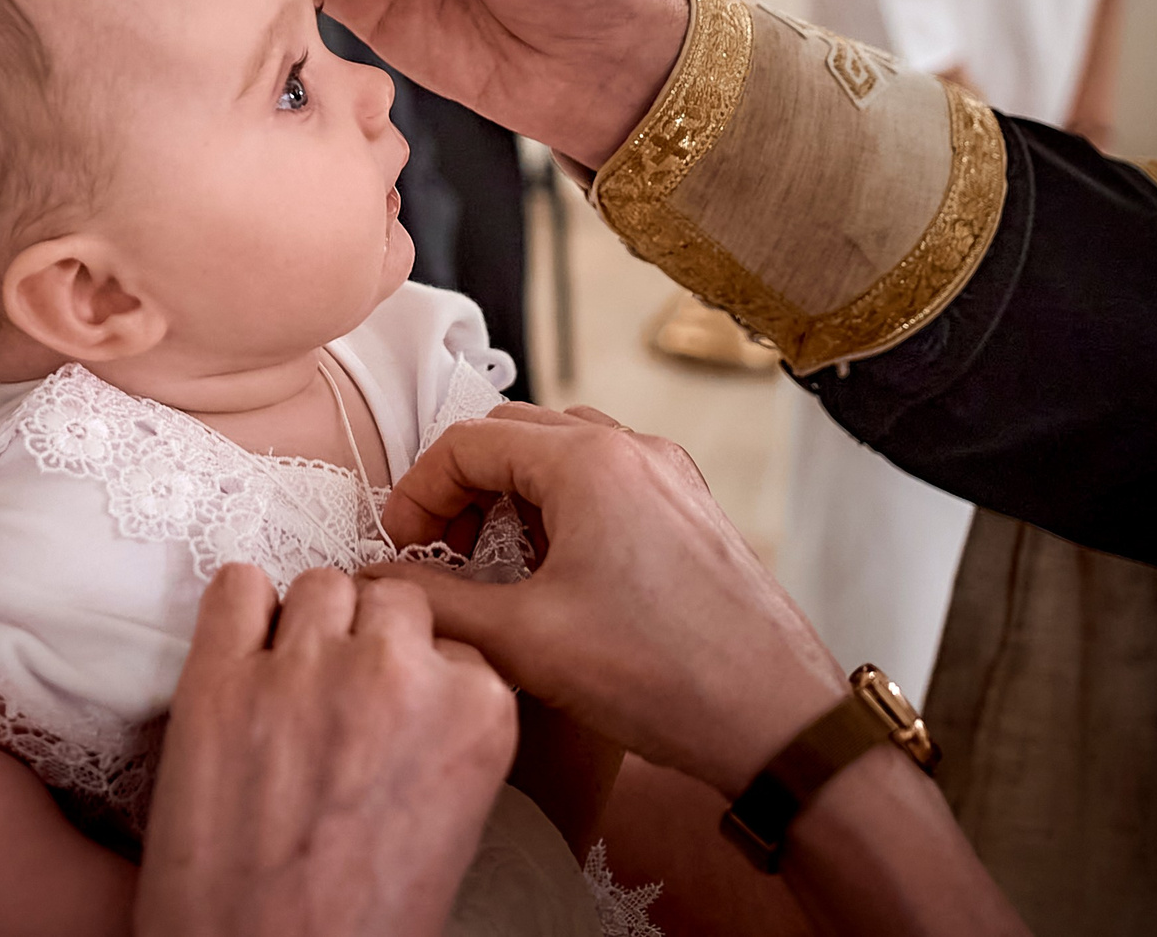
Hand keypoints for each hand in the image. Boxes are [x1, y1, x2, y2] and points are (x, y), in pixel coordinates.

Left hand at [136, 565, 516, 936]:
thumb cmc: (358, 926)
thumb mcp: (449, 825)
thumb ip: (442, 735)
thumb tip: (414, 693)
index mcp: (475, 714)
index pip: (454, 643)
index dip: (418, 674)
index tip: (394, 704)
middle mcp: (397, 674)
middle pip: (391, 603)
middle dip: (368, 642)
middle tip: (339, 696)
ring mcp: (304, 669)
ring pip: (320, 585)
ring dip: (308, 624)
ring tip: (289, 682)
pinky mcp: (219, 678)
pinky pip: (235, 587)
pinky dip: (238, 609)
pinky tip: (240, 650)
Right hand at [369, 405, 838, 793]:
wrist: (775, 720)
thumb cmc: (667, 676)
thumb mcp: (525, 640)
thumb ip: (438, 601)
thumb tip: (380, 581)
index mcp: (590, 461)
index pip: (467, 441)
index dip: (418, 491)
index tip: (402, 546)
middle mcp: (634, 451)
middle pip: (513, 436)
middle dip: (462, 490)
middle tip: (440, 555)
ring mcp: (669, 480)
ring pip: (561, 457)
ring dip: (512, 500)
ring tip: (494, 570)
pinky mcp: (689, 515)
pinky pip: (606, 486)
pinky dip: (561, 514)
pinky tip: (553, 581)